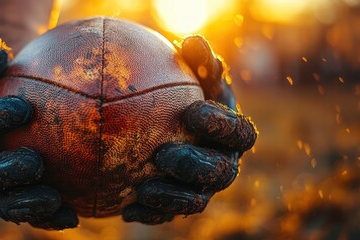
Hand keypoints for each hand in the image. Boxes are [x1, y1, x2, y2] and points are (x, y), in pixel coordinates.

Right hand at [0, 46, 77, 229]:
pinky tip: (72, 217)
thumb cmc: (3, 84)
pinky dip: (47, 217)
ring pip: (2, 201)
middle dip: (5, 171)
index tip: (22, 107)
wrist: (8, 107)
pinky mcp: (10, 202)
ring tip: (53, 199)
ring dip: (26, 202)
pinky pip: (28, 212)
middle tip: (35, 163)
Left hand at [122, 35, 257, 223]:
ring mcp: (204, 188)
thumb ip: (197, 61)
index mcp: (233, 133)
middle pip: (221, 172)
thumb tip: (191, 41)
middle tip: (164, 155)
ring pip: (197, 200)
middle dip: (194, 165)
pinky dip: (150, 214)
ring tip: (144, 190)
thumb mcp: (193, 75)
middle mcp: (224, 164)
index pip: (240, 132)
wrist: (172, 123)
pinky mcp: (180, 203)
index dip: (221, 125)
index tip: (192, 112)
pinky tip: (126, 210)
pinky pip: (168, 214)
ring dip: (172, 197)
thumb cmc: (184, 93)